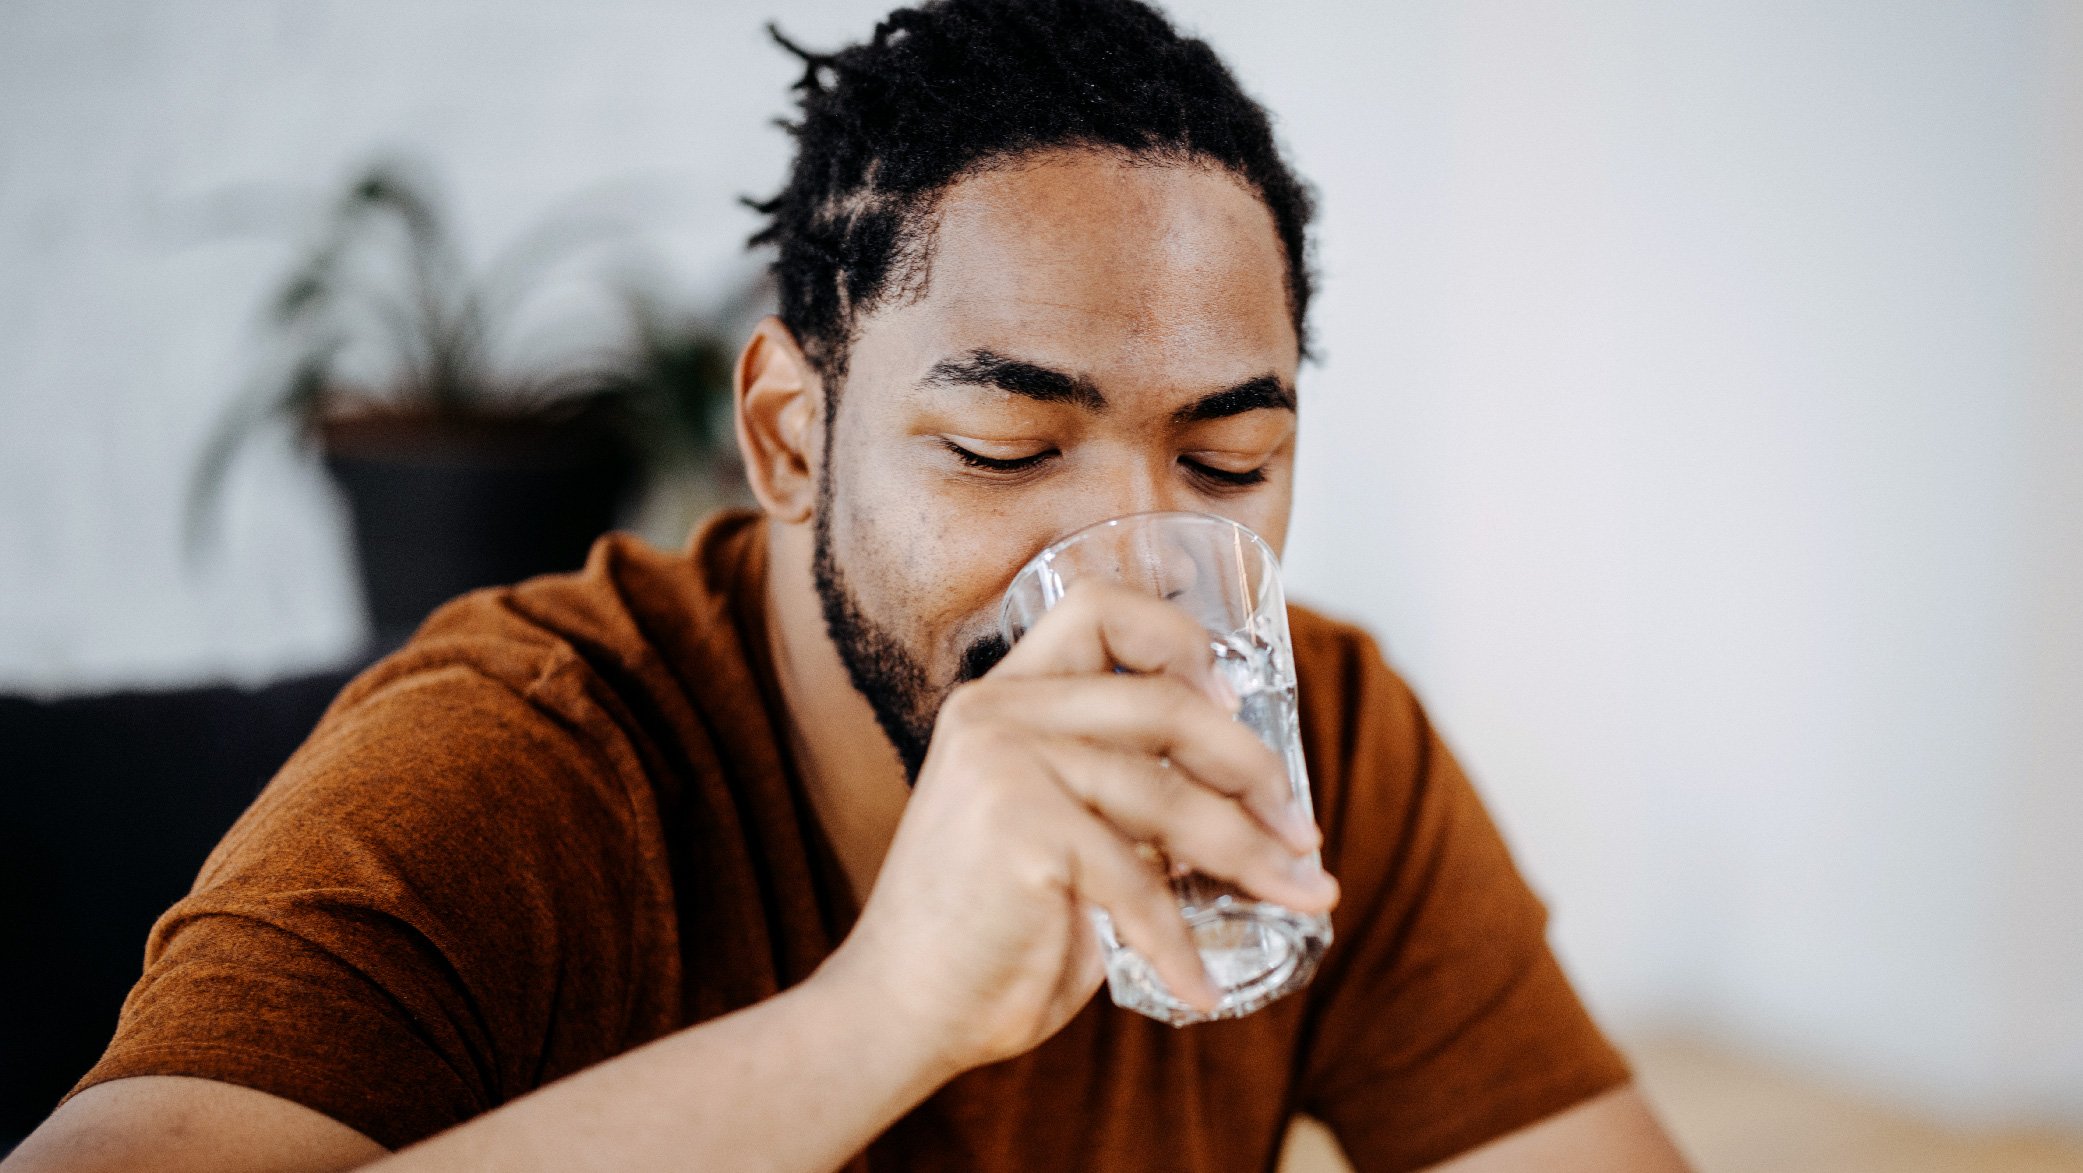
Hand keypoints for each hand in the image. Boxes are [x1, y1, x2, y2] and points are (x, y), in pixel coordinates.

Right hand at [819, 579, 1338, 1075]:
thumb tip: (1251, 803)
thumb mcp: (1064, 838)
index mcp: (1003, 700)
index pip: (1098, 609)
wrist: (897, 1012)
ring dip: (1250, 855)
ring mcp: (1005, 765)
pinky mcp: (1021, 831)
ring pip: (1169, 797)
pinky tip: (1199, 987)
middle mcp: (997, 714)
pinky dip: (1179, 944)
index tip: (1229, 702)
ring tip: (1301, 897)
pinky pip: (1139, 883)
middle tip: (1301, 829)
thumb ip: (1128, 801)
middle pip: (1164, 702)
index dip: (1179, 641)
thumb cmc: (987, 933)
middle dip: (1252, 767)